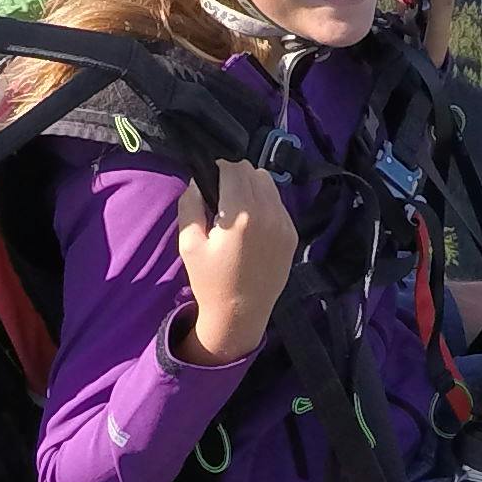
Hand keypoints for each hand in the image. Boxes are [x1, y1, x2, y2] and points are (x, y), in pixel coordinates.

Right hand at [172, 161, 297, 364]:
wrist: (241, 314)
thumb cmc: (210, 281)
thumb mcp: (189, 244)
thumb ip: (190, 206)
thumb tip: (196, 181)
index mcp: (241, 215)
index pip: (233, 167)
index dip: (218, 167)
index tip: (209, 178)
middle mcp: (268, 214)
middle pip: (252, 170)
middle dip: (234, 175)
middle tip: (220, 194)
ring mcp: (284, 224)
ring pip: (268, 183)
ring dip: (251, 185)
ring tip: (237, 206)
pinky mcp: (292, 234)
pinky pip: (278, 203)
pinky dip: (265, 202)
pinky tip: (252, 222)